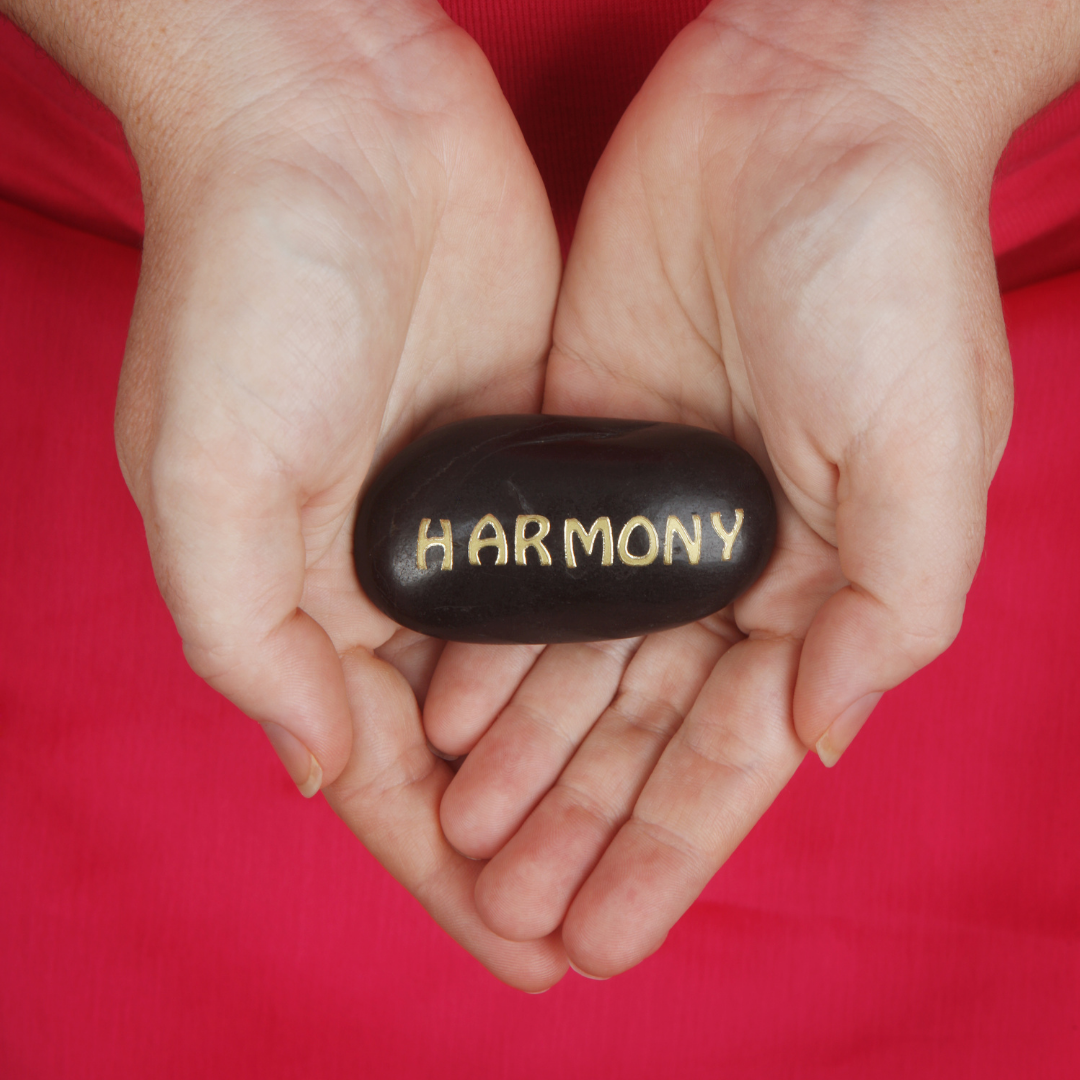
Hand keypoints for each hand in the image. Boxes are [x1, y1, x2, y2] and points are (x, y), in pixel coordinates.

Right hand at [5, 0, 565, 987]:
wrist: (334, 121)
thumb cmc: (249, 288)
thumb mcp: (205, 477)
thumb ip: (250, 635)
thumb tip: (321, 764)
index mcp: (300, 596)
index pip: (381, 774)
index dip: (443, 873)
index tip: (524, 955)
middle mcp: (389, 571)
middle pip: (466, 747)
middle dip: (523, 841)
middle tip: (597, 928)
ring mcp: (473, 514)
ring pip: (534, 677)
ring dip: (579, 766)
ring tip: (643, 850)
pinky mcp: (539, 452)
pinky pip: (582, 579)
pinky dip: (615, 653)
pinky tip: (667, 712)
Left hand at [427, 0, 1079, 977]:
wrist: (803, 109)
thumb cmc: (885, 265)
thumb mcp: (928, 444)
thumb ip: (892, 603)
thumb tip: (822, 737)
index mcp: (818, 579)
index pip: (729, 754)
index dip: (669, 851)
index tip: (606, 938)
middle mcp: (725, 560)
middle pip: (639, 731)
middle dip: (583, 826)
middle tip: (515, 914)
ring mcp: (643, 508)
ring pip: (574, 668)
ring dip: (525, 760)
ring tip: (469, 841)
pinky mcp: (576, 448)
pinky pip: (525, 574)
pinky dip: (489, 650)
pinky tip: (445, 718)